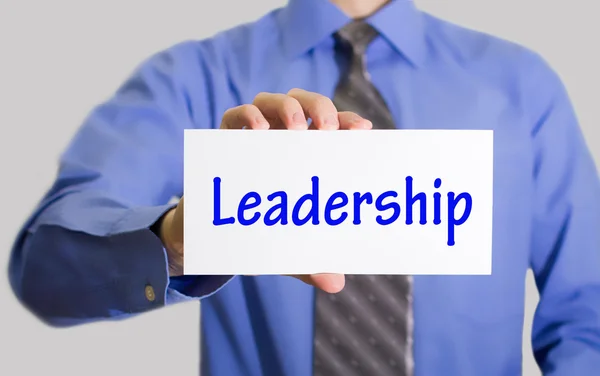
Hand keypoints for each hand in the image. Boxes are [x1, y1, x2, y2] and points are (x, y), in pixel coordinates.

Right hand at [161, 89, 371, 292]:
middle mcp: (282, 139)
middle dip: (321, 107)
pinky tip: (259, 132)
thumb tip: (336, 284)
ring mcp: (254, 135)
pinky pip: (233, 116)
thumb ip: (311, 262)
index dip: (348, 122)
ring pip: (272, 100)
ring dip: (288, 106)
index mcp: (306, 155)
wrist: (212, 233)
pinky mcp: (225, 140)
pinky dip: (247, 116)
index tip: (362, 130)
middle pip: (306, 104)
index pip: (333, 128)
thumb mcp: (288, 248)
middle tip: (328, 129)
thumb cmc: (260, 231)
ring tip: (296, 129)